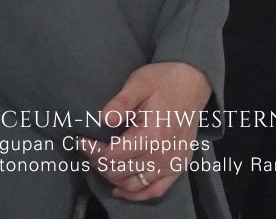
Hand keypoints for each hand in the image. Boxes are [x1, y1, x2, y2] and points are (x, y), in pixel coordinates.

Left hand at [80, 61, 209, 201]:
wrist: (194, 81)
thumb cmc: (164, 81)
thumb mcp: (139, 83)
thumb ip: (121, 102)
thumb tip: (103, 119)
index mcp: (152, 135)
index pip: (111, 157)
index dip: (91, 151)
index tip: (82, 140)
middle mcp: (162, 155)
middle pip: (118, 173)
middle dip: (99, 162)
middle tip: (92, 149)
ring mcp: (172, 163)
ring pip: (132, 185)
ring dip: (113, 177)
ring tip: (105, 162)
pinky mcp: (178, 166)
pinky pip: (154, 191)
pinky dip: (136, 194)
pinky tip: (121, 188)